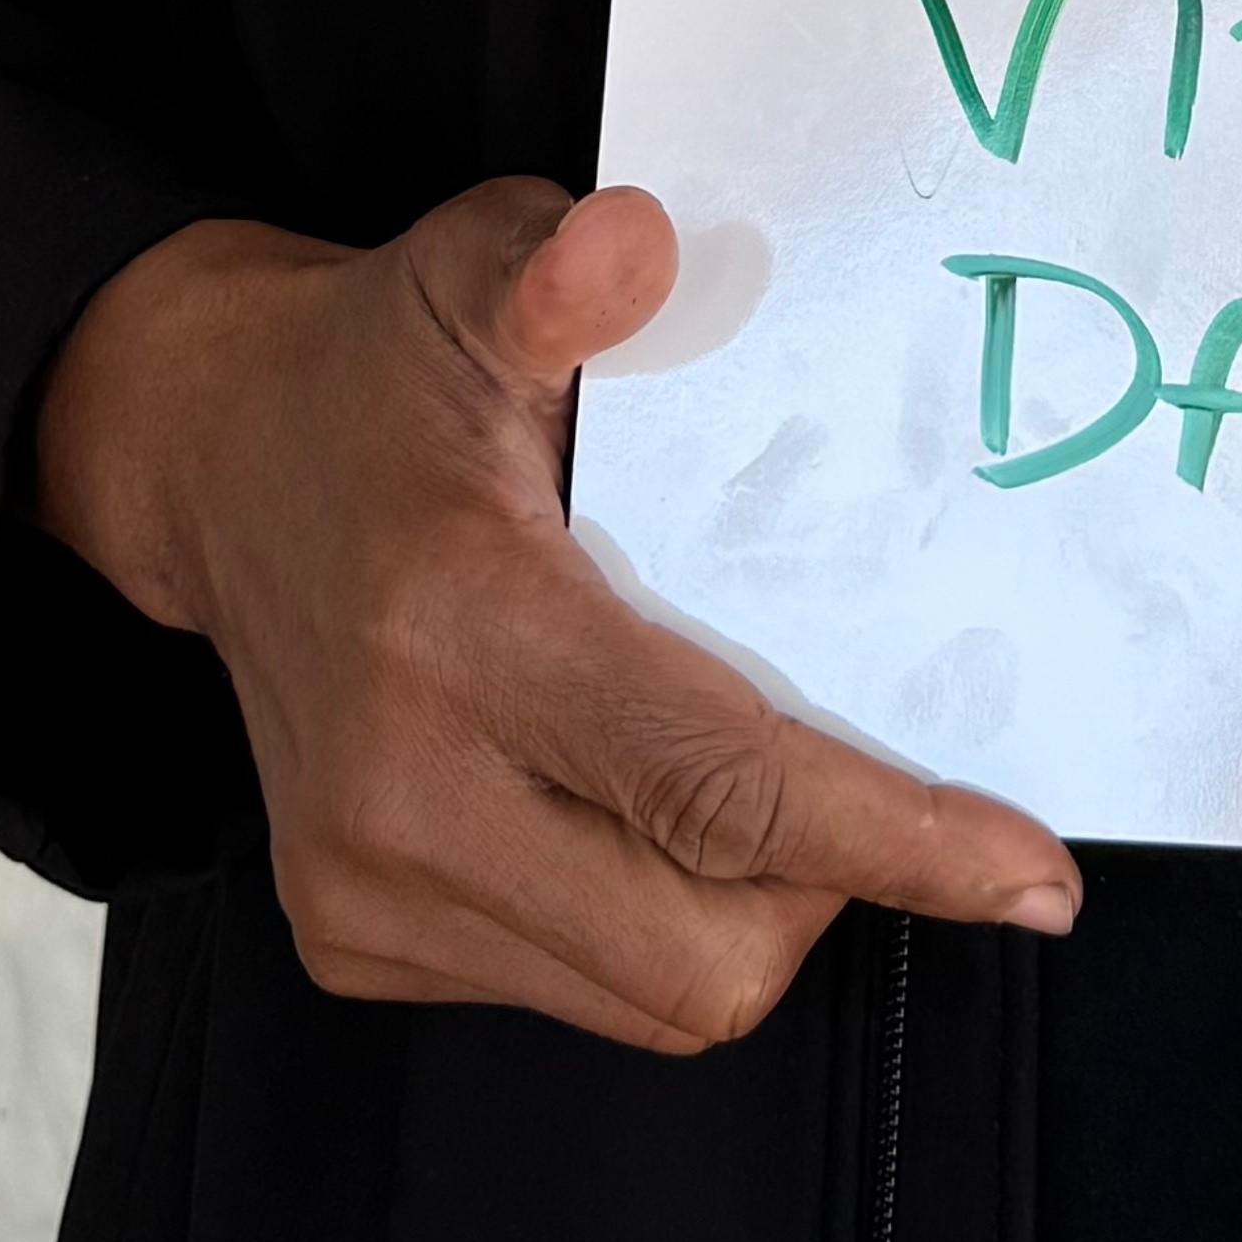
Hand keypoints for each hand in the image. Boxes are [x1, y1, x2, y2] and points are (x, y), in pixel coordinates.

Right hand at [32, 177, 1081, 1049]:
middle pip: (703, 958)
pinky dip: (641, 913)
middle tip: (840, 767)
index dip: (891, 841)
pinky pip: (572, 989)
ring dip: (737, 909)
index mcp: (459, 626)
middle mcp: (404, 791)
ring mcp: (366, 889)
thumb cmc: (376, 373)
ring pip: (648, 999)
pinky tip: (617, 793)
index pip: (714, 787)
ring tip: (721, 767)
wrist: (211, 463)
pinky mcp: (355, 939)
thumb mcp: (467, 271)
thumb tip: (642, 242)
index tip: (1030, 876)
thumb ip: (563, 268)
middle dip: (824, 889)